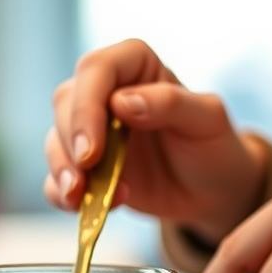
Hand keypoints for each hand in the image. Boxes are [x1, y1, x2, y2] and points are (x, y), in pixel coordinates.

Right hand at [44, 39, 265, 237]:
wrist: (212, 190)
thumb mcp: (208, 119)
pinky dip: (62, 194)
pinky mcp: (85, 167)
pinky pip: (57, 177)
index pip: (95, 70)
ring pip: (57, 140)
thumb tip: (121, 102)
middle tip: (85, 176)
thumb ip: (171, 103)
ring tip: (82, 198)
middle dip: (71, 142)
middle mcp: (105, 91)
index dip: (86, 106)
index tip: (94, 149)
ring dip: (63, 170)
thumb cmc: (214, 145)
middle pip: (66, 103)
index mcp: (134, 64)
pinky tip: (85, 208)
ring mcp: (92, 130)